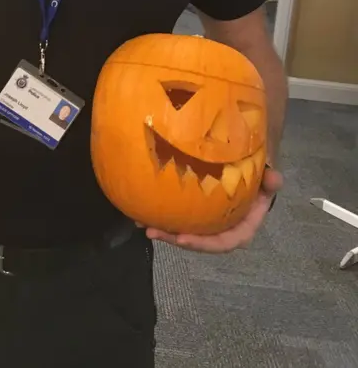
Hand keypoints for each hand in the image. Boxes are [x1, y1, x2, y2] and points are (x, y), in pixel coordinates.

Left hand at [144, 167, 282, 252]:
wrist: (249, 171)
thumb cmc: (257, 179)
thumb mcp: (266, 181)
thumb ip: (271, 182)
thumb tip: (275, 178)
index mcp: (241, 229)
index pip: (223, 243)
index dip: (203, 244)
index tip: (182, 239)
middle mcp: (221, 230)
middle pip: (197, 241)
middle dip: (174, 239)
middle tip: (152, 231)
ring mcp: (206, 224)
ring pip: (183, 231)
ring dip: (163, 230)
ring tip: (141, 222)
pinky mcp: (195, 214)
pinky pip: (179, 218)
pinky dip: (162, 216)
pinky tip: (143, 210)